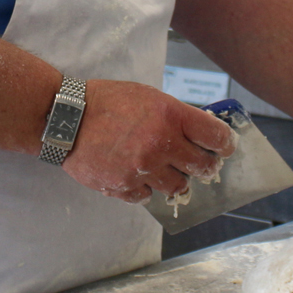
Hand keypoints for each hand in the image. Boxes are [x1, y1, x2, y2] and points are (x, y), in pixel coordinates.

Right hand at [62, 81, 236, 203]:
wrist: (66, 118)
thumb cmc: (107, 102)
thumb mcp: (148, 96)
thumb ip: (176, 115)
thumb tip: (200, 131)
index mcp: (171, 116)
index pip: (216, 136)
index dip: (225, 143)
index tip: (225, 147)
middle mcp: (161, 144)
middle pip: (203, 166)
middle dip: (206, 165)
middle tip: (201, 163)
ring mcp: (143, 168)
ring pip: (178, 186)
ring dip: (177, 179)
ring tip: (166, 169)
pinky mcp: (124, 186)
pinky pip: (148, 196)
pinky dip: (146, 187)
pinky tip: (138, 174)